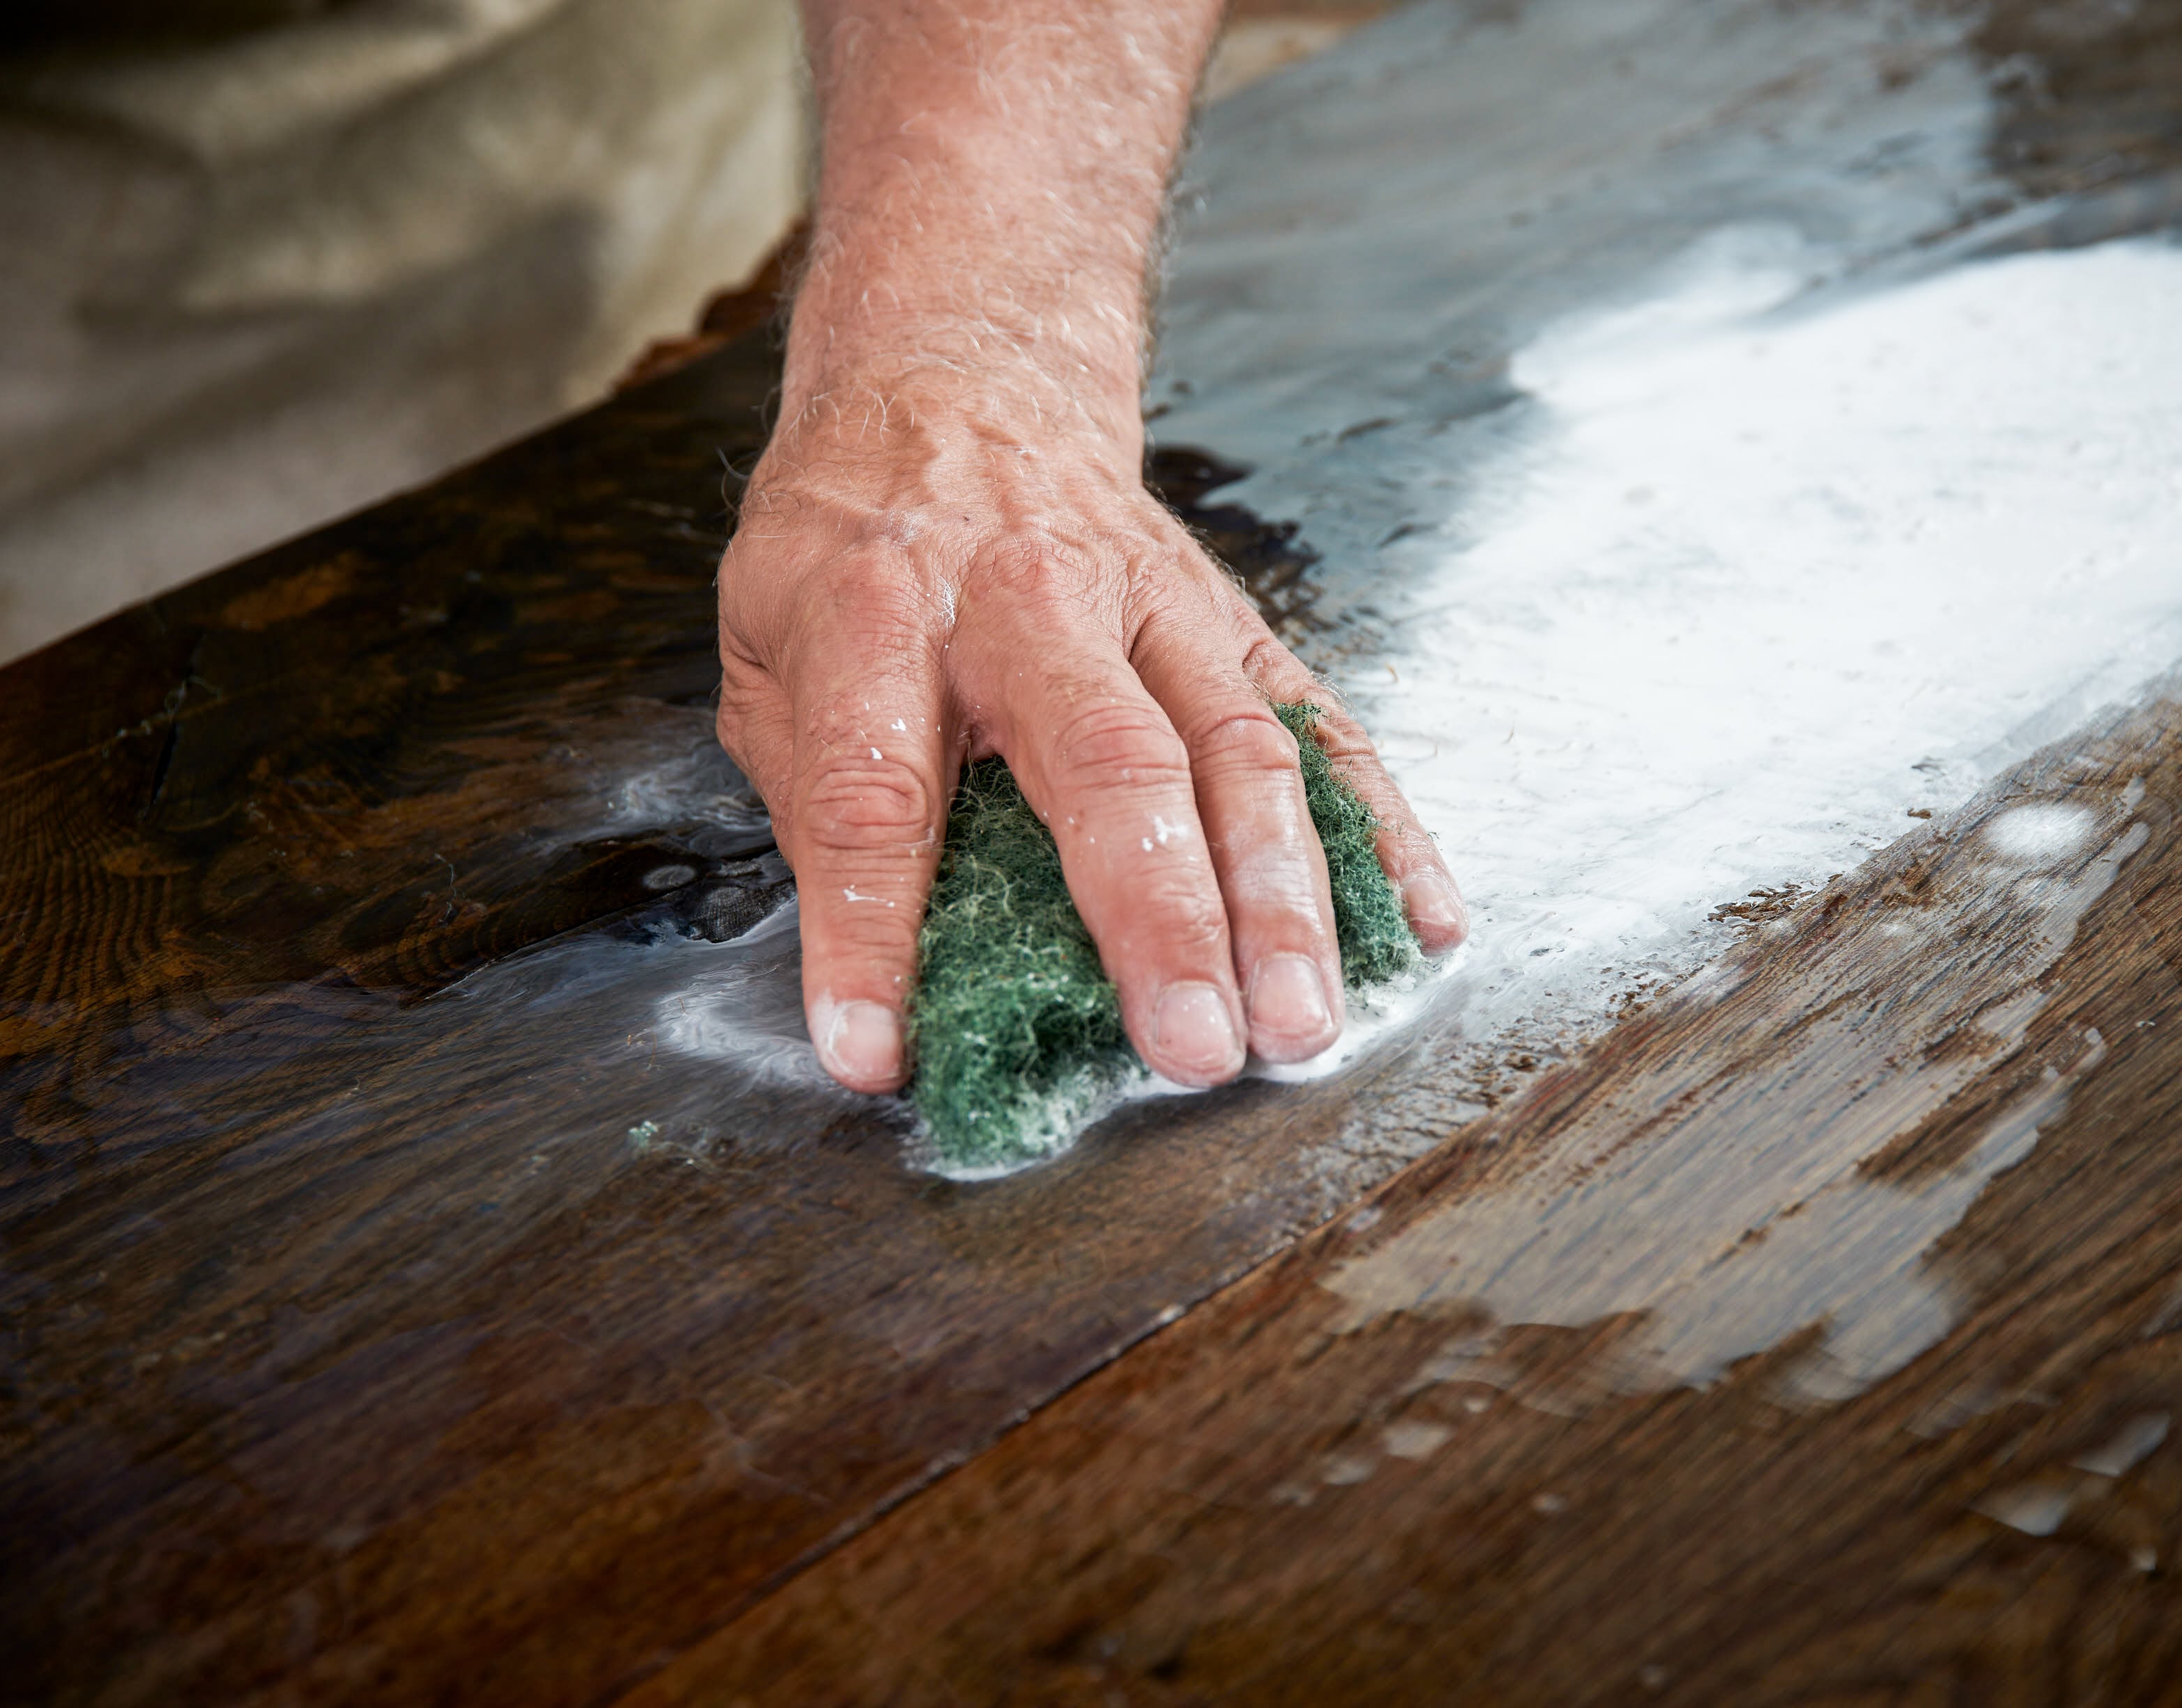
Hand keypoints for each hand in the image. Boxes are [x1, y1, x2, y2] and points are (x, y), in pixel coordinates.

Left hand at [716, 380, 1465, 1095]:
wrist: (963, 380)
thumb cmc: (856, 541)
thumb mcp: (763, 647)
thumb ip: (810, 794)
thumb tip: (874, 968)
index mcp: (878, 610)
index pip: (870, 790)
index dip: (868, 932)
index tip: (875, 1054)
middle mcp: (1031, 600)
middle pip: (1107, 762)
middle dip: (1159, 916)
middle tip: (1189, 1048)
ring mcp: (1155, 606)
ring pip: (1239, 749)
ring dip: (1280, 898)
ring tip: (1300, 1022)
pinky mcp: (1235, 619)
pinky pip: (1322, 726)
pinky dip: (1381, 830)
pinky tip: (1418, 924)